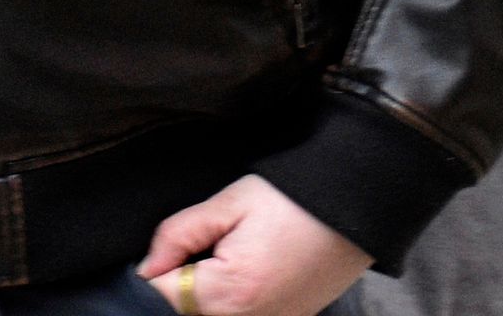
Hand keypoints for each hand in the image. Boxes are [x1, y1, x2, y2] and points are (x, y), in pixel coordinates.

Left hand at [139, 177, 370, 315]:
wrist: (357, 206)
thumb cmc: (293, 199)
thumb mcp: (229, 203)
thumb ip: (178, 235)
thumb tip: (145, 269)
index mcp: (229, 293)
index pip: (159, 298)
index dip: (156, 268)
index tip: (171, 246)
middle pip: (185, 311)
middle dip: (180, 283)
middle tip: (208, 244)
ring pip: (210, 315)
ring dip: (206, 293)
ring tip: (231, 255)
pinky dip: (232, 299)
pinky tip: (248, 269)